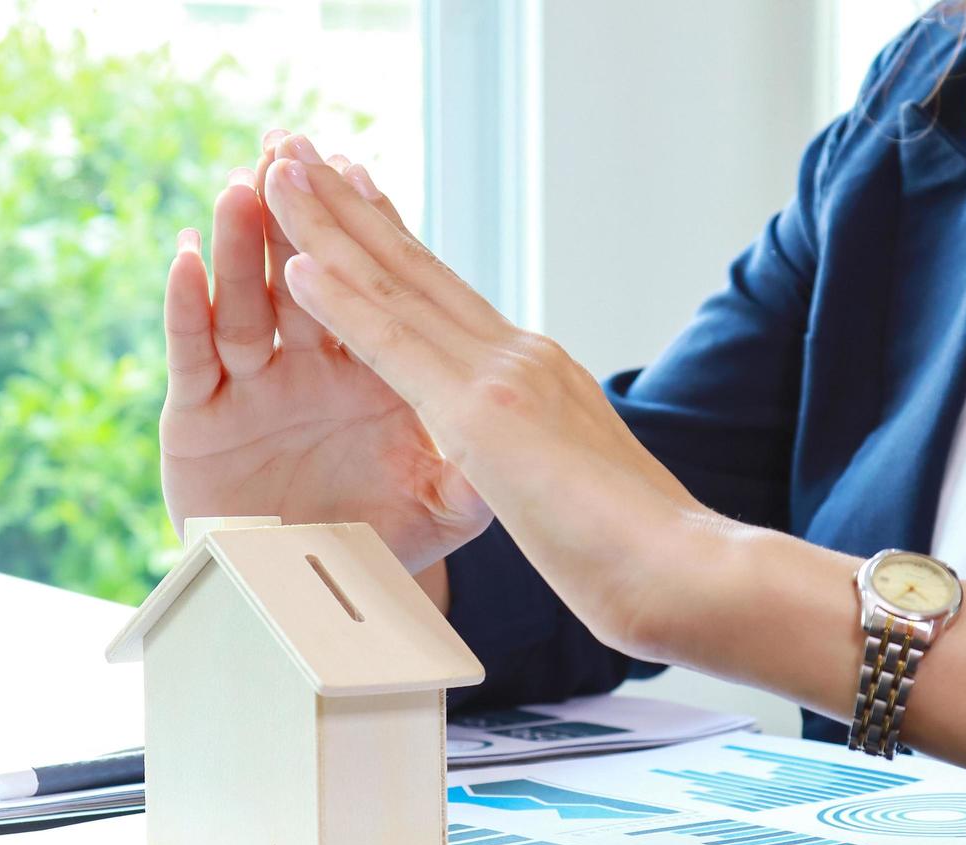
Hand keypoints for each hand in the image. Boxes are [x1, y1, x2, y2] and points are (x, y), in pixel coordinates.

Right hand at [158, 132, 489, 574]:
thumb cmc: (372, 544)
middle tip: (286, 145)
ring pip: (245, 300)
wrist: (307, 600)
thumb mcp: (442, 511)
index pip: (373, 290)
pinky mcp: (198, 416)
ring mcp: (250, 386)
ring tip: (244, 187)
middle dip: (296, 211)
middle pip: (302, 275)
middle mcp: (307, 366)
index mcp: (372, 373)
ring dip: (243, 243)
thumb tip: (524, 434)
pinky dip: (188, 305)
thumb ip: (479, 470)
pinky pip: (192, 351)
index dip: (364, 231)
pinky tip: (187, 258)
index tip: (357, 171)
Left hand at [263, 138, 740, 659]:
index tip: (358, 200)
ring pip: (397, 287)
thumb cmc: (642, 554)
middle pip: (417, 271)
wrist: (686, 572)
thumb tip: (546, 468)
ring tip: (279, 170)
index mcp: (541, 377)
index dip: (396, 247)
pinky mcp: (484, 414)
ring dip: (330, 227)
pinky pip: (395, 347)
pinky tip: (298, 265)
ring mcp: (505, 377)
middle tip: (298, 151)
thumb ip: (550, 460)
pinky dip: (343, 302)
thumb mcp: (582, 489)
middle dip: (352, 209)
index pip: (450, 301)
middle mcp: (522, 358)